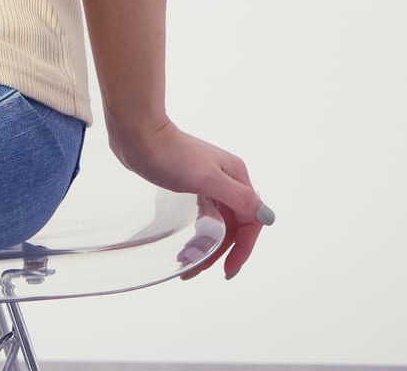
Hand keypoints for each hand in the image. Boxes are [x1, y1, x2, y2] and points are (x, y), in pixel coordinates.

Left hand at [106, 113, 272, 279]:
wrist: (139, 135)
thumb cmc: (171, 154)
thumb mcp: (207, 179)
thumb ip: (239, 198)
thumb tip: (268, 217)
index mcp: (236, 177)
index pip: (250, 222)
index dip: (242, 249)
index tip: (227, 271)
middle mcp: (227, 179)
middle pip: (233, 225)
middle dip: (220, 251)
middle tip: (197, 269)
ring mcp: (209, 181)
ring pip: (218, 222)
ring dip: (208, 244)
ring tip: (188, 263)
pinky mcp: (192, 183)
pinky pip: (204, 215)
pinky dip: (200, 231)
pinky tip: (188, 243)